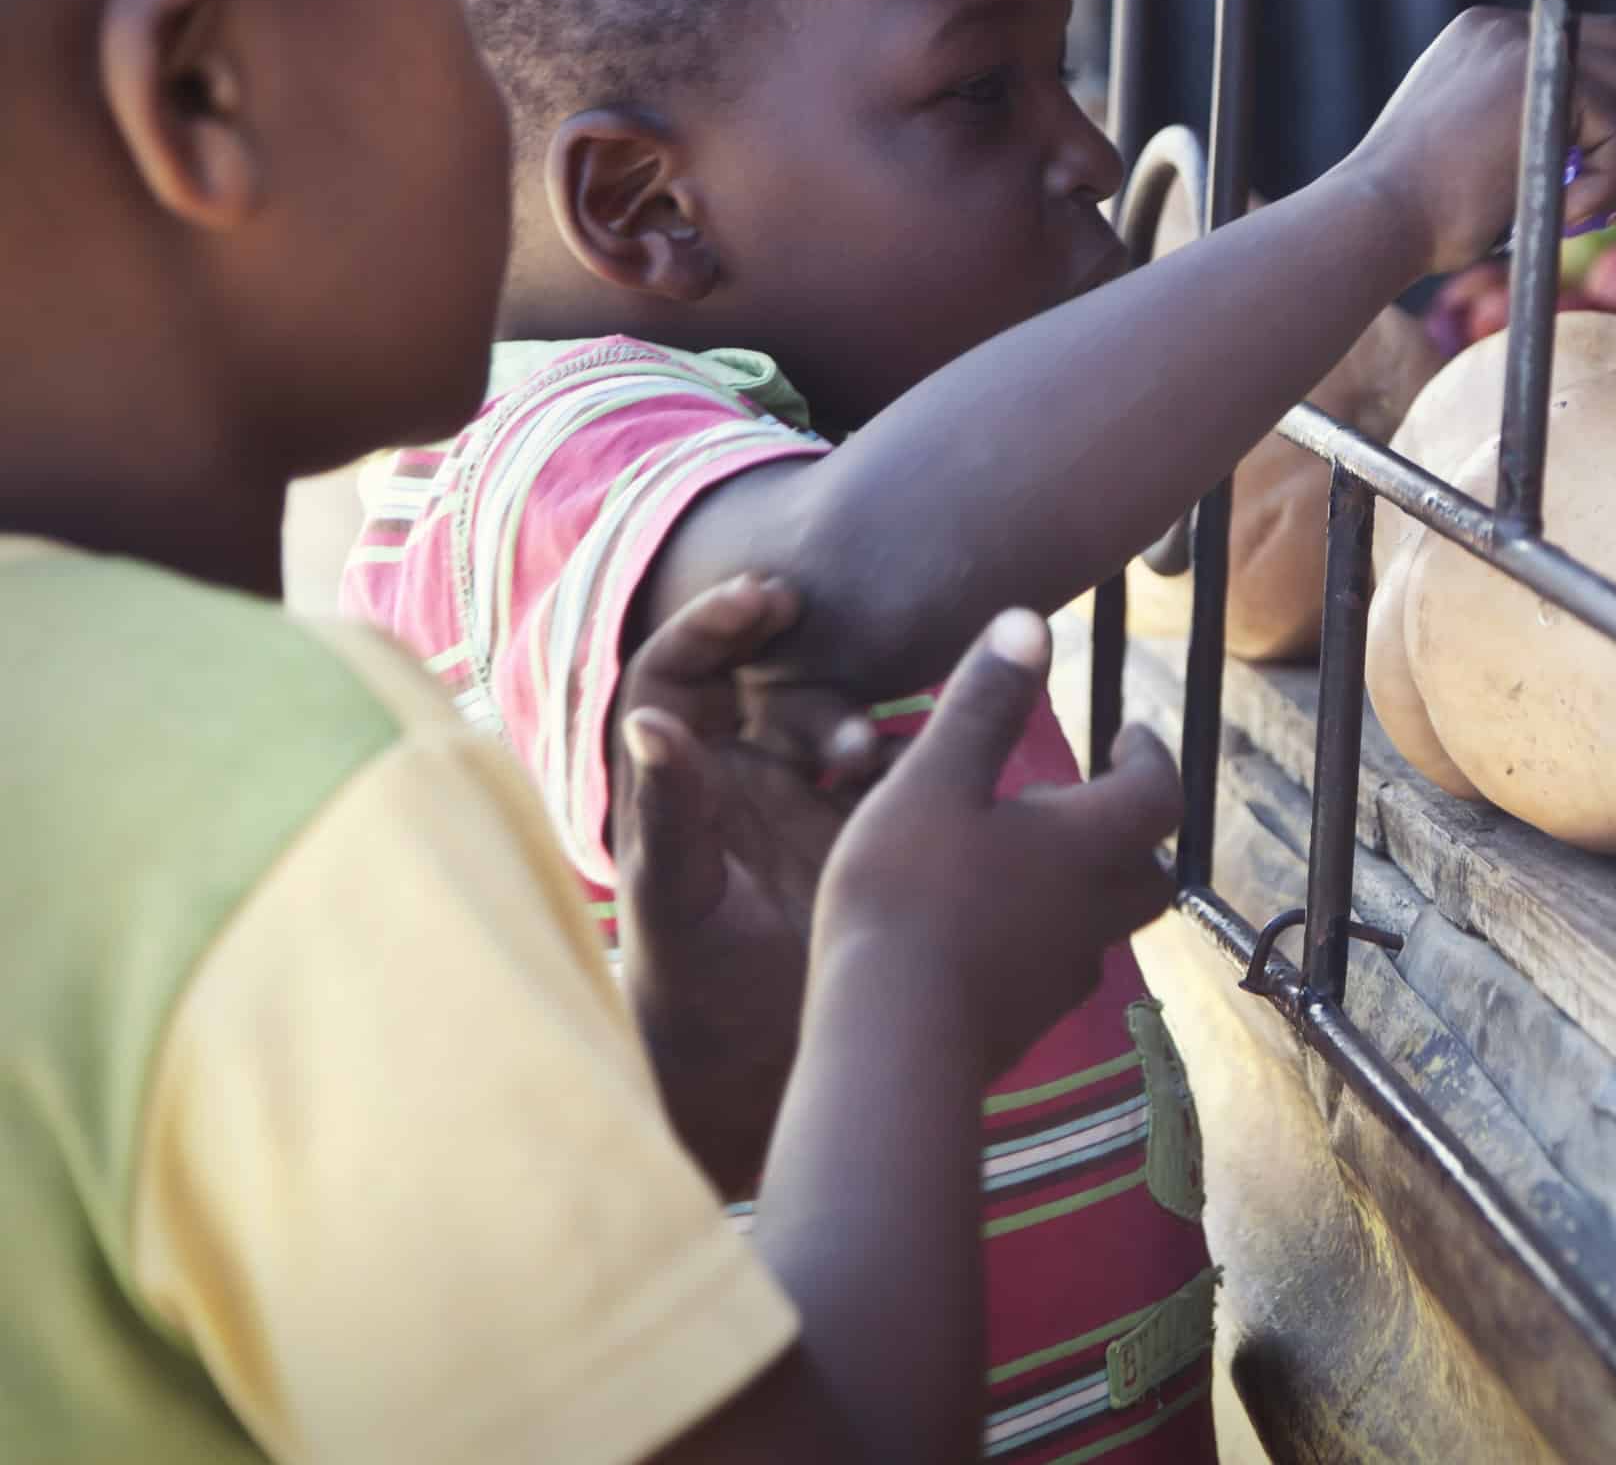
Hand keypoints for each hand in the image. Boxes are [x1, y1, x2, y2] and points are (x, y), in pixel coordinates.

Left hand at [614, 574, 887, 1195]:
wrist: (764, 1080)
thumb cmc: (693, 999)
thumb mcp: (677, 903)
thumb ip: (669, 815)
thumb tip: (646, 721)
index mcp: (673, 788)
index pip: (675, 676)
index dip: (709, 624)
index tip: (761, 596)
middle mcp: (730, 784)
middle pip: (754, 682)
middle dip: (784, 648)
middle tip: (809, 612)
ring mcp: (795, 806)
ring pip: (823, 720)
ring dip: (843, 721)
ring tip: (859, 756)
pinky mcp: (854, 833)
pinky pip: (882, 768)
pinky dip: (896, 762)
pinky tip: (907, 781)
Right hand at [813, 610, 1181, 1083]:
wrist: (889, 1046)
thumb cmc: (909, 897)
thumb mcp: (935, 779)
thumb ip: (983, 702)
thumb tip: (1032, 622)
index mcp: (1087, 845)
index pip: (1158, 793)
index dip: (1150, 756)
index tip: (1128, 731)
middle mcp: (1092, 912)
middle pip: (1148, 871)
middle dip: (1132, 829)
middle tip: (1089, 798)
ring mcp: (1059, 978)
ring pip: (1102, 924)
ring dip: (1084, 885)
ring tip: (1027, 857)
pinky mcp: (1022, 1026)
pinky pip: (1052, 969)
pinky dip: (1039, 935)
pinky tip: (984, 929)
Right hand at [1345, 6, 1615, 273]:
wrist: (1376, 223)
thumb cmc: (1422, 217)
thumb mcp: (1489, 159)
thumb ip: (1544, 134)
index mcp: (1488, 40)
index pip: (1592, 43)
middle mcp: (1504, 28)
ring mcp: (1518, 47)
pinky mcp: (1533, 79)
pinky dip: (1612, 181)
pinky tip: (1572, 214)